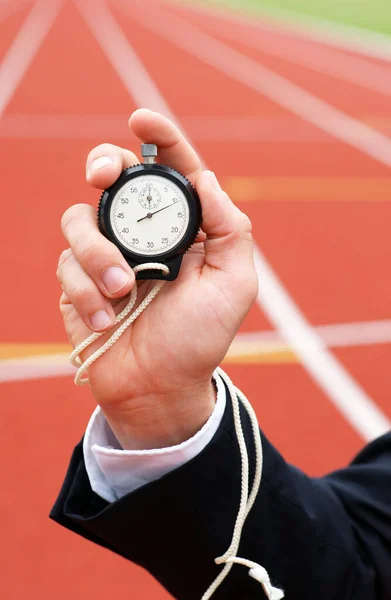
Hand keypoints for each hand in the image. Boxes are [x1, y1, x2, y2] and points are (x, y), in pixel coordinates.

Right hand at [57, 109, 257, 448]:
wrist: (159, 387)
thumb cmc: (199, 338)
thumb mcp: (234, 285)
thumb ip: (230, 229)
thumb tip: (206, 178)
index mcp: (183, 228)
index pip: (171, 171)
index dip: (159, 138)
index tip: (141, 119)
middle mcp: (143, 233)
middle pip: (113, 176)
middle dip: (104, 164)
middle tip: (103, 176)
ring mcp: (107, 254)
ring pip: (79, 219)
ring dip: (97, 252)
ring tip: (123, 290)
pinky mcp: (78, 279)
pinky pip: (66, 264)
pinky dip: (86, 290)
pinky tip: (106, 318)